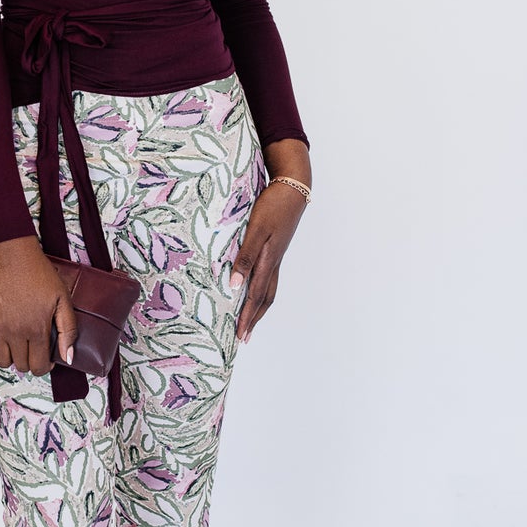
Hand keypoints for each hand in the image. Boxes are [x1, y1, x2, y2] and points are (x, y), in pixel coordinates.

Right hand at [0, 235, 78, 373]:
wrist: (11, 252)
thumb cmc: (39, 273)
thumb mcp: (62, 299)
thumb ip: (68, 330)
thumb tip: (68, 358)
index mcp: (38, 328)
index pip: (39, 366)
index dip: (44, 366)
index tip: (45, 358)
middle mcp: (16, 331)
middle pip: (21, 366)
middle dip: (29, 361)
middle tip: (31, 348)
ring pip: (2, 361)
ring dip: (10, 357)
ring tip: (16, 344)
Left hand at [229, 180, 307, 342]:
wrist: (293, 188)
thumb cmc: (272, 206)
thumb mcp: (256, 230)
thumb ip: (245, 256)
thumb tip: (234, 285)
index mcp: (268, 260)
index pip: (255, 296)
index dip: (247, 316)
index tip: (240, 336)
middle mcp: (274, 262)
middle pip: (265, 298)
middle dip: (253, 318)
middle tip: (244, 338)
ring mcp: (277, 255)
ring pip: (268, 289)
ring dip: (259, 307)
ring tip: (250, 320)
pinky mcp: (277, 248)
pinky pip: (269, 276)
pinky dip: (261, 289)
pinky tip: (254, 288)